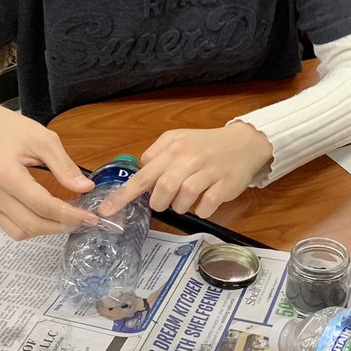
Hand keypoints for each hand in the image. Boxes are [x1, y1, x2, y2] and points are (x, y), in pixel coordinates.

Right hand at [0, 101, 96, 239]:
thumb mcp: (43, 140)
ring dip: (48, 230)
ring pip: (21, 232)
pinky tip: (49, 217)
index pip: (42, 205)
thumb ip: (64, 166)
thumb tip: (86, 188)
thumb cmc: (11, 129)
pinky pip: (12, 228)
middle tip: (84, 220)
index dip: (69, 214)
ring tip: (69, 218)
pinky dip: (33, 228)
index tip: (90, 216)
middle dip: (62, 226)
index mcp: (6, 174)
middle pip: (32, 224)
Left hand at [95, 121, 272, 219]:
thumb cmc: (207, 145)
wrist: (244, 143)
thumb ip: (157, 154)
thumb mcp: (178, 139)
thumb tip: (141, 173)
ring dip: (180, 206)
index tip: (105, 211)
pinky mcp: (225, 185)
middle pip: (162, 189)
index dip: (122, 195)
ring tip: (187, 199)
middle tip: (165, 201)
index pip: (142, 175)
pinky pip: (206, 206)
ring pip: (183, 199)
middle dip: (159, 202)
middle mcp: (189, 158)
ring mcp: (208, 172)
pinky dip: (201, 210)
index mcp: (173, 148)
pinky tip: (204, 202)